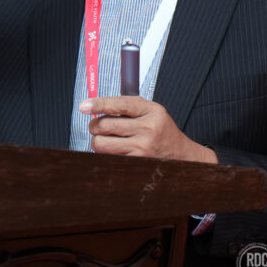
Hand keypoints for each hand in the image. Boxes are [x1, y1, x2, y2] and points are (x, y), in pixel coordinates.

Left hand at [79, 96, 217, 162]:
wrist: (182, 155)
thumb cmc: (161, 131)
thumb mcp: (151, 112)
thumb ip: (128, 107)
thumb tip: (96, 107)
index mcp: (150, 110)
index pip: (119, 104)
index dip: (98, 104)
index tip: (84, 106)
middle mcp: (147, 128)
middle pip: (104, 125)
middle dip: (94, 126)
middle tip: (96, 127)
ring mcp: (142, 147)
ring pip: (102, 143)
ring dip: (97, 141)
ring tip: (104, 140)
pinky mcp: (137, 162)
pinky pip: (108, 157)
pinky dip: (105, 154)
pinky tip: (114, 151)